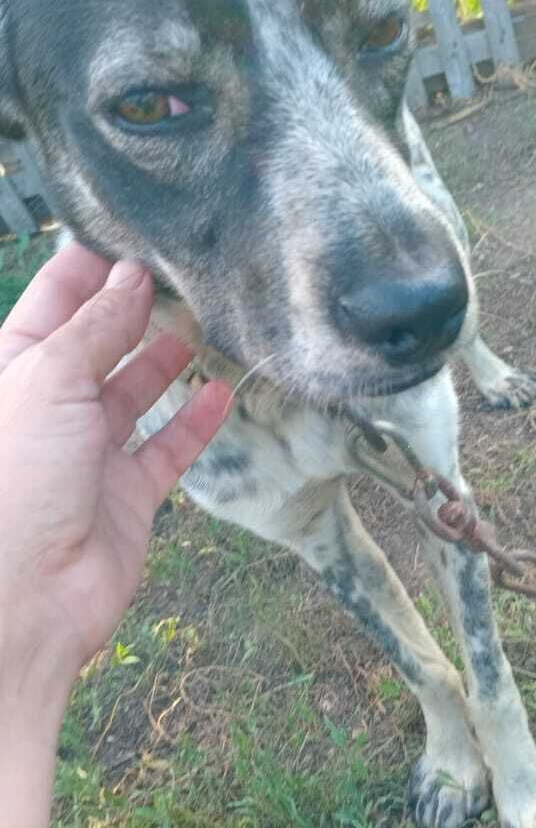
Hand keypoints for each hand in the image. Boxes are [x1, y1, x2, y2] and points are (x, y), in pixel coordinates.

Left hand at [0, 243, 230, 723]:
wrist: (26, 596)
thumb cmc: (14, 480)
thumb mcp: (49, 380)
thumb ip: (97, 327)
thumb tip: (131, 275)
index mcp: (12, 370)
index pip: (53, 302)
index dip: (90, 266)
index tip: (135, 231)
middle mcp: (48, 407)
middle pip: (98, 343)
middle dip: (135, 307)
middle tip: (185, 269)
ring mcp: (88, 452)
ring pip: (135, 392)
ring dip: (166, 359)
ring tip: (206, 320)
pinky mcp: (126, 494)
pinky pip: (167, 448)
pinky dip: (195, 421)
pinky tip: (222, 391)